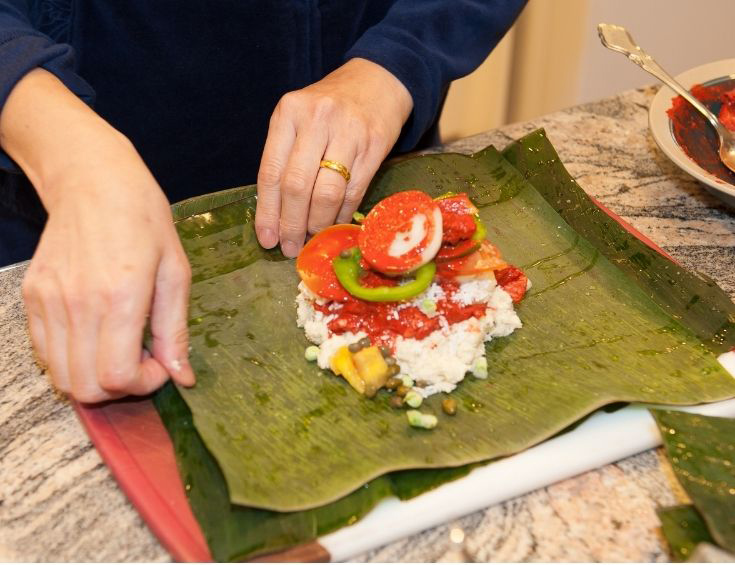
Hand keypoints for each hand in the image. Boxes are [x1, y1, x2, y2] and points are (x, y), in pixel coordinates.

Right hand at [1, 69, 194, 402]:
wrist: (93, 181)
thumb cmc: (144, 220)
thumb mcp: (176, 272)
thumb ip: (176, 330)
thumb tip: (182, 377)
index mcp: (120, 297)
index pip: (118, 376)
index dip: (144, 384)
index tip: (160, 365)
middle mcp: (78, 304)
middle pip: (85, 388)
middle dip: (120, 388)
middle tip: (141, 361)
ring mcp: (48, 302)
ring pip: (61, 378)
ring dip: (94, 379)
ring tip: (119, 348)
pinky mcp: (32, 297)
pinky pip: (44, 354)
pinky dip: (70, 361)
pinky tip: (95, 337)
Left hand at [255, 58, 412, 256]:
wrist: (378, 81)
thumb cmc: (330, 108)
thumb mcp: (299, 120)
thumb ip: (286, 159)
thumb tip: (276, 216)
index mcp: (289, 113)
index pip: (271, 172)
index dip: (268, 212)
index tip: (267, 239)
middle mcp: (316, 119)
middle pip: (297, 185)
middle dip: (292, 224)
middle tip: (290, 247)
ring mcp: (348, 132)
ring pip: (326, 193)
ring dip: (317, 224)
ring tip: (312, 239)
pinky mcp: (374, 146)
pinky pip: (354, 191)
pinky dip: (341, 214)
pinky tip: (334, 224)